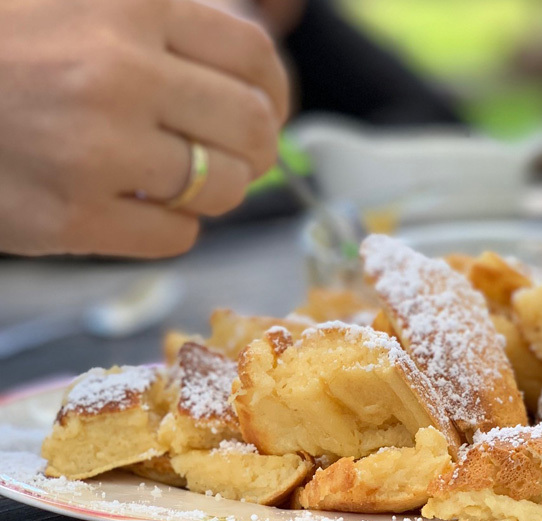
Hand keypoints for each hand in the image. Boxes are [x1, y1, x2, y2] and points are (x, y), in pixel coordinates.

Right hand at [0, 0, 288, 257]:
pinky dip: (172, 226)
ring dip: (216, 190)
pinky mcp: (67, 216)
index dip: (275, 90)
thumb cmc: (1, 40)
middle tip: (235, 154)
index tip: (269, 108)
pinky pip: (175, 237)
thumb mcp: (79, 0)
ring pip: (223, 190)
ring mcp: (92, 149)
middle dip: (255, 149)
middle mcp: (118, 73)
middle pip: (251, 129)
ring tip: (179, 177)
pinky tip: (137, 203)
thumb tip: (253, 74)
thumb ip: (160, 19)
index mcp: (129, 5)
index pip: (253, 56)